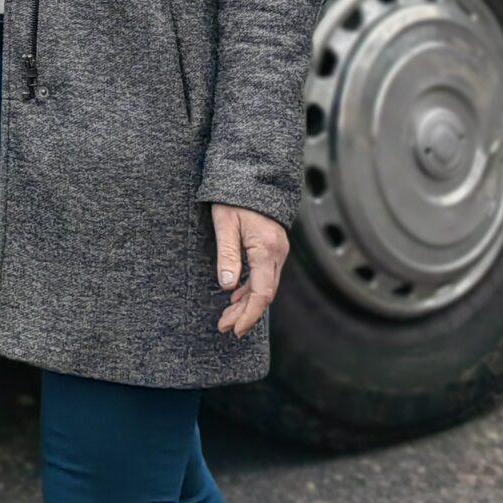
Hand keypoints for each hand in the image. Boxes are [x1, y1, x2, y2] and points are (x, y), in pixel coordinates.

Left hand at [210, 202, 288, 337]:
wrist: (253, 174)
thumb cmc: (235, 197)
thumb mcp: (225, 224)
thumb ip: (227, 255)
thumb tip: (228, 286)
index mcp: (267, 249)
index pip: (262, 293)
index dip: (249, 314)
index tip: (234, 328)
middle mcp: (277, 253)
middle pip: (265, 293)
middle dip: (246, 313)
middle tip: (225, 327)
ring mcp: (277, 250)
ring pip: (266, 285)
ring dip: (247, 303)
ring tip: (227, 316)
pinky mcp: (273, 247)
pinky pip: (265, 274)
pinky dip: (251, 288)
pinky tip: (236, 295)